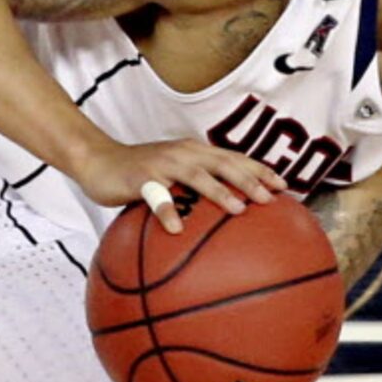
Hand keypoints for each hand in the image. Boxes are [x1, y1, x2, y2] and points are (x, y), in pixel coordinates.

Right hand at [68, 135, 286, 234]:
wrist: (97, 160)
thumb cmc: (141, 173)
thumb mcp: (174, 176)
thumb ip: (198, 189)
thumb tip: (229, 216)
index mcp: (196, 152)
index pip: (234, 158)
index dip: (260, 169)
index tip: (284, 186)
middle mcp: (184, 153)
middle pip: (223, 163)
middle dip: (249, 179)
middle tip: (270, 199)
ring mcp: (162, 164)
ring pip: (196, 176)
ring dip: (219, 192)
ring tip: (238, 210)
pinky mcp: (140, 177)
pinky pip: (156, 196)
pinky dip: (167, 211)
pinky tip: (176, 229)